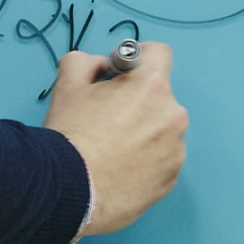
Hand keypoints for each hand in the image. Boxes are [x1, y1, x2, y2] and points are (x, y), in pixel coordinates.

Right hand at [45, 44, 185, 236]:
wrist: (68, 190)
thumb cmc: (70, 135)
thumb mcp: (68, 85)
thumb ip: (86, 62)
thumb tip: (101, 66)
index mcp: (152, 87)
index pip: (159, 53)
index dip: (138, 58)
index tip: (122, 74)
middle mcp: (173, 115)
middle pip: (159, 96)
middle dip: (137, 101)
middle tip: (107, 119)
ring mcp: (176, 150)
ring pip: (162, 129)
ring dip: (145, 132)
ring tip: (114, 150)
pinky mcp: (171, 178)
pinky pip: (162, 158)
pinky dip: (147, 160)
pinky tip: (121, 169)